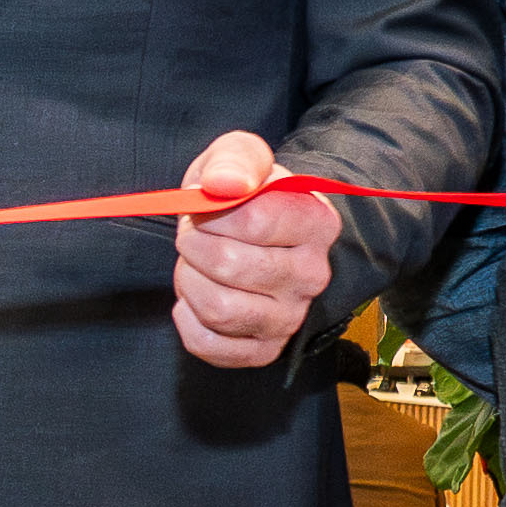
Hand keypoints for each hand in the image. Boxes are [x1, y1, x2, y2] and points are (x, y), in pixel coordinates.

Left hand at [170, 131, 343, 368]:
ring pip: (218, 309)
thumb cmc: (243, 195)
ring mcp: (291, 317)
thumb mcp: (239, 156)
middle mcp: (313, 275)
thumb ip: (235, 159)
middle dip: (194, 245)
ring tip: (195, 263)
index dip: (212, 213)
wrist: (245, 232)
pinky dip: (188, 319)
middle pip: (231, 266)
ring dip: (189, 281)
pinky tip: (197, 296)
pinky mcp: (264, 349)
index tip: (206, 207)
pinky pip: (208, 344)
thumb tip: (224, 183)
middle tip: (194, 234)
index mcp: (317, 223)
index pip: (254, 221)